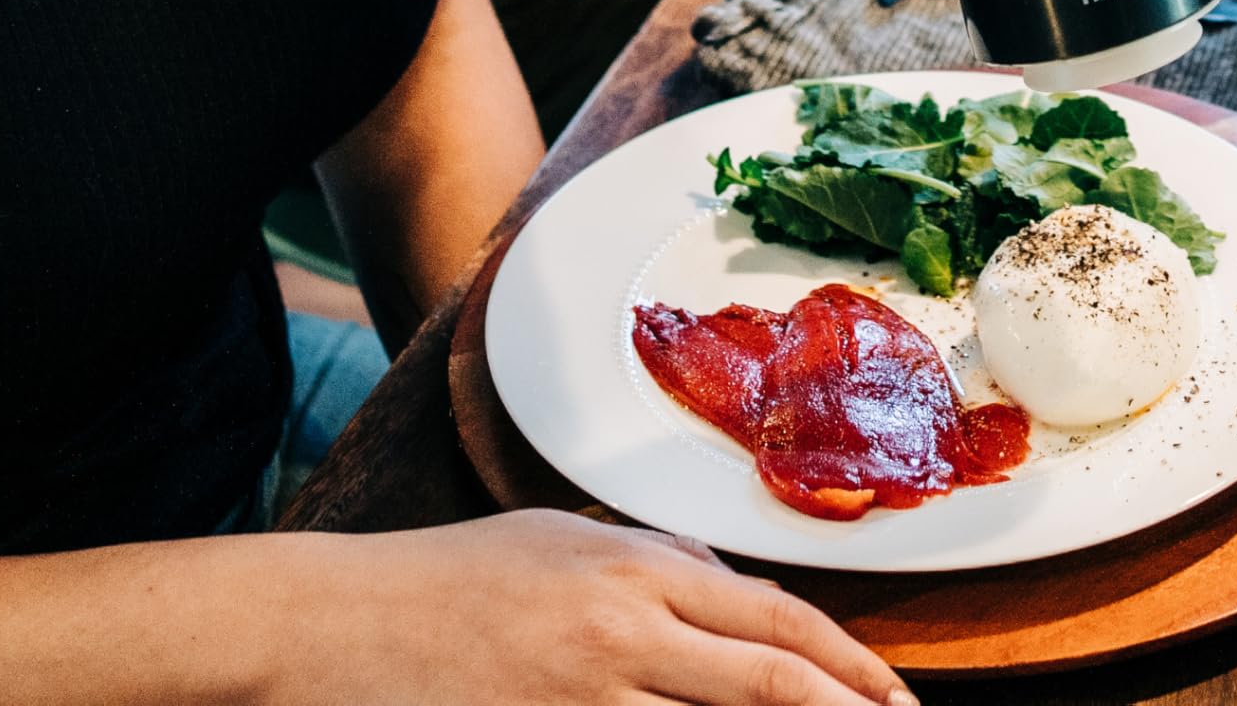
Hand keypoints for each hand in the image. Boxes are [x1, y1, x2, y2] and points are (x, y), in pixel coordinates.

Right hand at [281, 511, 911, 705]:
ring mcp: (583, 694)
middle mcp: (621, 626)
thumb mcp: (566, 545)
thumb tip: (739, 600)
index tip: (897, 697)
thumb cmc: (450, 579)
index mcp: (633, 567)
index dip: (848, 664)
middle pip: (766, 677)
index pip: (772, 618)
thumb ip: (657, 570)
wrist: (338, 622)